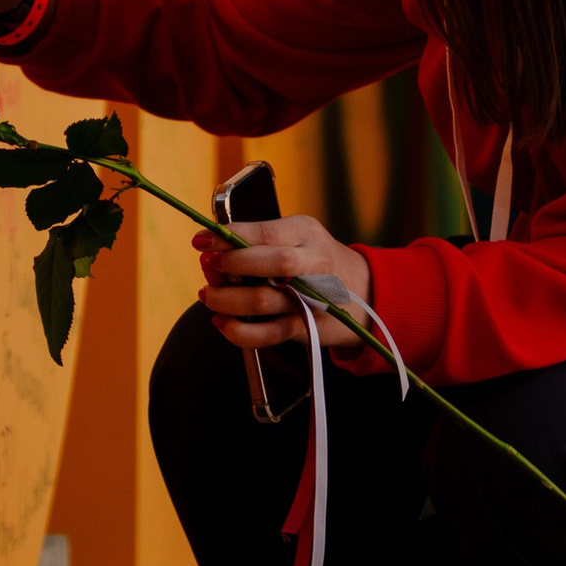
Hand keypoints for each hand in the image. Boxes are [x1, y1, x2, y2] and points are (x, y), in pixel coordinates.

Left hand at [194, 211, 388, 373]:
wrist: (364, 293)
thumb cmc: (315, 261)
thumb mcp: (296, 237)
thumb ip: (258, 242)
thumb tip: (210, 250)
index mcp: (307, 232)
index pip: (266, 231)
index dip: (230, 236)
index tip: (201, 240)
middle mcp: (314, 262)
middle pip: (273, 263)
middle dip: (231, 265)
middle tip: (208, 268)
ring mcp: (312, 298)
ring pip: (264, 300)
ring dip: (227, 299)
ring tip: (209, 295)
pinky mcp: (307, 326)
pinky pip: (267, 334)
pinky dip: (238, 331)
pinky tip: (222, 322)